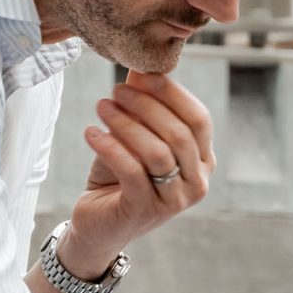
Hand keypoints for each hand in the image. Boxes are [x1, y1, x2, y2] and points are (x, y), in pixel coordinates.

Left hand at [67, 71, 213, 268]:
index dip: (172, 94)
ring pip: (158, 153)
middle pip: (180, 134)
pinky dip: (110, 147)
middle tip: (116, 91)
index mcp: (202, 160)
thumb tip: (140, 68)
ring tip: (101, 107)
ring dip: (127, 124)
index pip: (199, 119)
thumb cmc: (120, 176)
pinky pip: (132, 171)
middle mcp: (198, 182)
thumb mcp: (133, 137)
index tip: (141, 75)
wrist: (99, 224)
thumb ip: (142, 107)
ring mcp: (175, 201)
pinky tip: (90, 132)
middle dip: (146, 106)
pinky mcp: (145, 211)